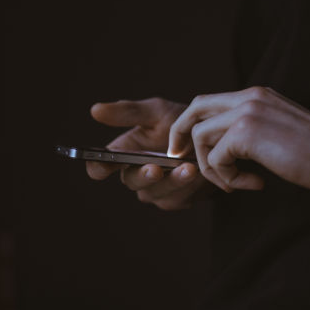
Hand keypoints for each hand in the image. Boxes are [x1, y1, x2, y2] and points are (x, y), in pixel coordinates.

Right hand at [86, 97, 208, 209]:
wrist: (214, 137)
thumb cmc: (180, 122)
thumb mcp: (156, 112)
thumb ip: (128, 112)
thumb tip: (95, 110)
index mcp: (124, 153)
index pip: (100, 166)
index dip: (98, 168)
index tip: (103, 165)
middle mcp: (136, 174)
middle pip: (130, 181)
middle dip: (143, 176)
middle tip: (156, 169)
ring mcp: (156, 190)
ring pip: (156, 193)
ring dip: (173, 181)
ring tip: (189, 168)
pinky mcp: (176, 199)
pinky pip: (178, 198)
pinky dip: (189, 186)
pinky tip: (200, 174)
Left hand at [168, 87, 309, 192]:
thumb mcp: (277, 131)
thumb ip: (249, 130)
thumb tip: (221, 147)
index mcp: (256, 95)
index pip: (209, 102)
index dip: (191, 123)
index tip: (186, 146)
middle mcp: (249, 97)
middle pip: (195, 108)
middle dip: (180, 134)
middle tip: (179, 157)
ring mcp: (247, 111)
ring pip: (201, 136)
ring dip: (211, 166)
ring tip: (234, 183)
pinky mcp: (246, 132)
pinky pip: (216, 158)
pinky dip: (227, 178)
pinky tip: (252, 184)